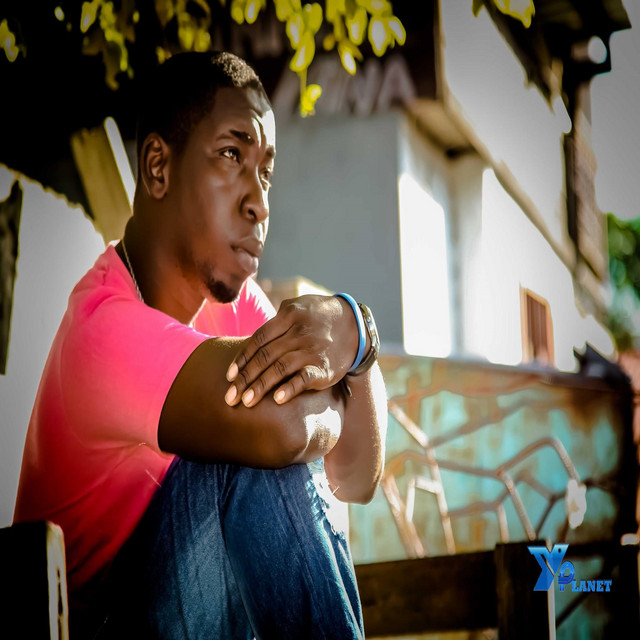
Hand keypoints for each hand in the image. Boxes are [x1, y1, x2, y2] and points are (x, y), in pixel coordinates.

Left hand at [224, 295, 359, 406]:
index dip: (242, 359)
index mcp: (289, 316)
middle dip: (245, 378)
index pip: (258, 340)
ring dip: (261, 386)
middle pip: (265, 356)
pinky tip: (277, 400)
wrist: (355, 326)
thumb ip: (276, 320)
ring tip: (246, 401)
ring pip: (280, 368)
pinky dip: (290, 388)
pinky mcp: (325, 367)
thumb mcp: (299, 307)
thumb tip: (252, 341)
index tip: (229, 377)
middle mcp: (299, 333)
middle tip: (230, 397)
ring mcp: (312, 350)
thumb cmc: (319, 318)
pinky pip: (304, 378)